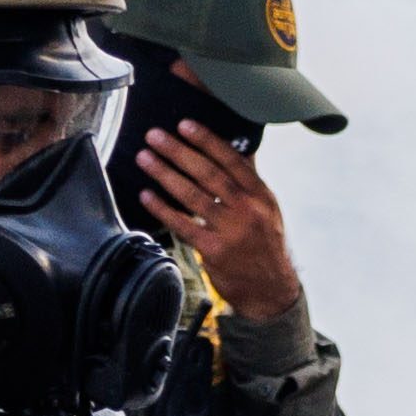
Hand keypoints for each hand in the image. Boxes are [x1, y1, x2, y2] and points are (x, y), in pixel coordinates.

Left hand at [131, 121, 298, 318]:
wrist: (271, 290)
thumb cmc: (265, 244)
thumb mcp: (267, 209)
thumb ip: (250, 179)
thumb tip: (242, 145)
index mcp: (261, 196)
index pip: (232, 161)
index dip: (207, 141)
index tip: (184, 125)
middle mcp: (248, 210)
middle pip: (208, 174)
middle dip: (178, 152)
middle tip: (155, 136)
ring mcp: (231, 231)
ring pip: (193, 196)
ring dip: (165, 174)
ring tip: (145, 158)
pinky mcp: (214, 251)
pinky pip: (183, 225)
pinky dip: (163, 209)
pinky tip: (147, 195)